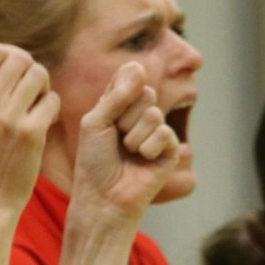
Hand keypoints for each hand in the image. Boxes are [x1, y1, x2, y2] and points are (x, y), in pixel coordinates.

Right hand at [0, 43, 58, 216]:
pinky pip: (52, 100)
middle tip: (33, 93)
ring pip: (38, 74)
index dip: (13, 57)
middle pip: (20, 58)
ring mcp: (7, 117)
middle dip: (32, 71)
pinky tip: (44, 123)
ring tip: (38, 107)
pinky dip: (52, 109)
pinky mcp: (30, 133)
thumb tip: (10, 58)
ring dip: (44, 88)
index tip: (18, 76)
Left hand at [69, 61, 179, 230]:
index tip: (109, 113)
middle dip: (125, 118)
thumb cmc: (94, 162)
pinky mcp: (170, 149)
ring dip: (134, 136)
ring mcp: (157, 131)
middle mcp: (140, 114)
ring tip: (128, 153)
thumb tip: (139, 66)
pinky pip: (164, 133)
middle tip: (116, 139)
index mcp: (120, 104)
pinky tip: (142, 162)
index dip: (122, 90)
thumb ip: (116, 95)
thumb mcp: (95, 122)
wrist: (104, 197)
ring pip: (154, 114)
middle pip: (145, 93)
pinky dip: (147, 149)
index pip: (130, 77)